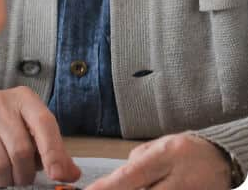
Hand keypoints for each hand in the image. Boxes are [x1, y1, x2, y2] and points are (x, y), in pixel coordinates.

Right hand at [0, 86, 80, 187]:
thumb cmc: (13, 132)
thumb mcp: (37, 138)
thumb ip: (56, 155)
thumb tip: (70, 174)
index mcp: (25, 98)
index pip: (43, 123)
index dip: (52, 152)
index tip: (57, 175)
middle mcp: (0, 99)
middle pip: (20, 149)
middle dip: (24, 174)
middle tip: (22, 178)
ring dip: (4, 180)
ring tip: (5, 176)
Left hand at [87, 133, 230, 189]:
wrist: (220, 159)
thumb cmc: (186, 149)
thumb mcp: (160, 144)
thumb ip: (138, 160)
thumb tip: (118, 176)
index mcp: (164, 156)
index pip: (130, 175)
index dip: (108, 186)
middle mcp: (176, 179)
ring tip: (135, 185)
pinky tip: (148, 189)